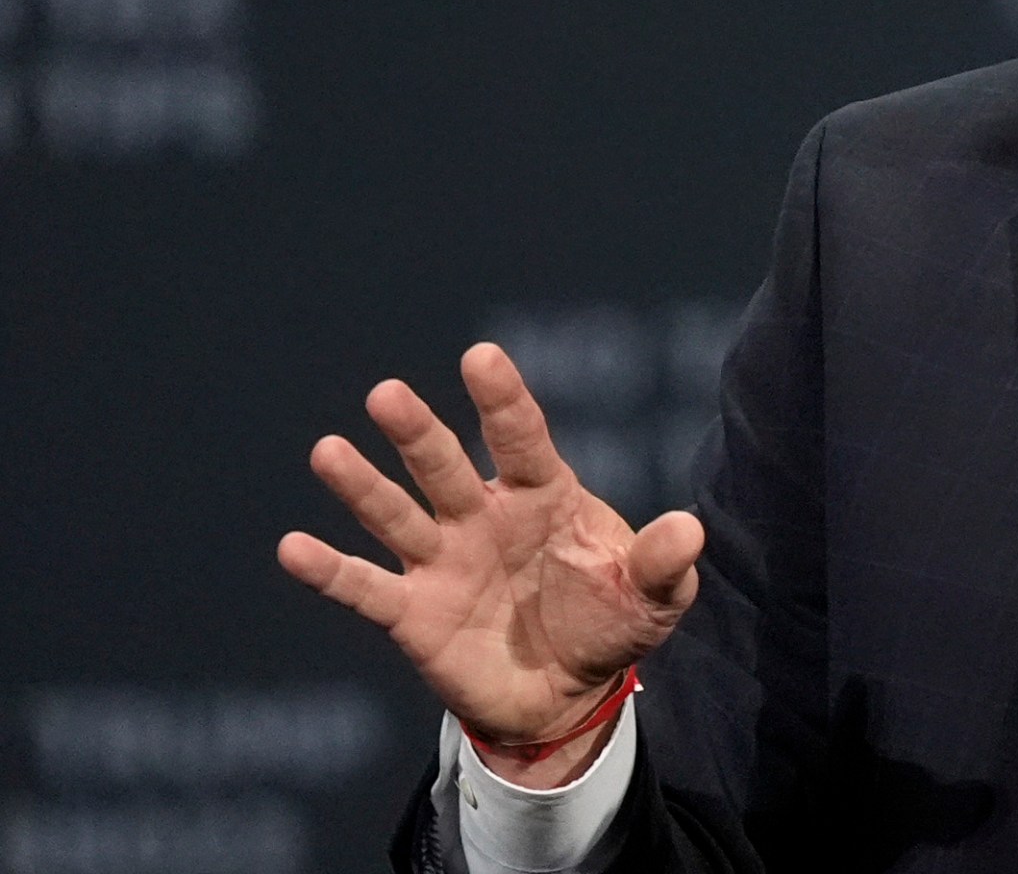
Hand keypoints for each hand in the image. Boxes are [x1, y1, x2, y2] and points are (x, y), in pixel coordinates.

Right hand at [277, 343, 702, 785]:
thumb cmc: (610, 622)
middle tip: (388, 394)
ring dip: (363, 487)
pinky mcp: (412, 612)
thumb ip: (664, 563)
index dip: (503, 400)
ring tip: (329, 451)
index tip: (481, 357)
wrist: (567, 693)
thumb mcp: (652, 597)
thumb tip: (690, 530)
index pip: (521, 438)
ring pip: (396, 515)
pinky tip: (293, 547)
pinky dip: (329, 571)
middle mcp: (482, 516)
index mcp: (541, 496)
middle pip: (444, 466)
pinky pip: (365, 588)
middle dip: (418, 433)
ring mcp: (441, 560)